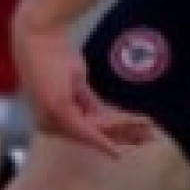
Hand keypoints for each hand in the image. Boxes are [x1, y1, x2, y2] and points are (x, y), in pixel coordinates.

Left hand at [12, 11, 159, 158]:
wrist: (41, 37)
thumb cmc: (53, 55)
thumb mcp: (75, 84)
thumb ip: (87, 104)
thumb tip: (102, 118)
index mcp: (49, 120)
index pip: (87, 131)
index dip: (114, 135)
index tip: (134, 140)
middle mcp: (48, 125)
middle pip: (95, 134)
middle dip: (125, 136)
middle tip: (149, 138)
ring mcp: (52, 119)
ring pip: (97, 131)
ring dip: (125, 132)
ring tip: (148, 134)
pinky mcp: (60, 109)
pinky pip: (87, 130)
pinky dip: (104, 140)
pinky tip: (118, 152)